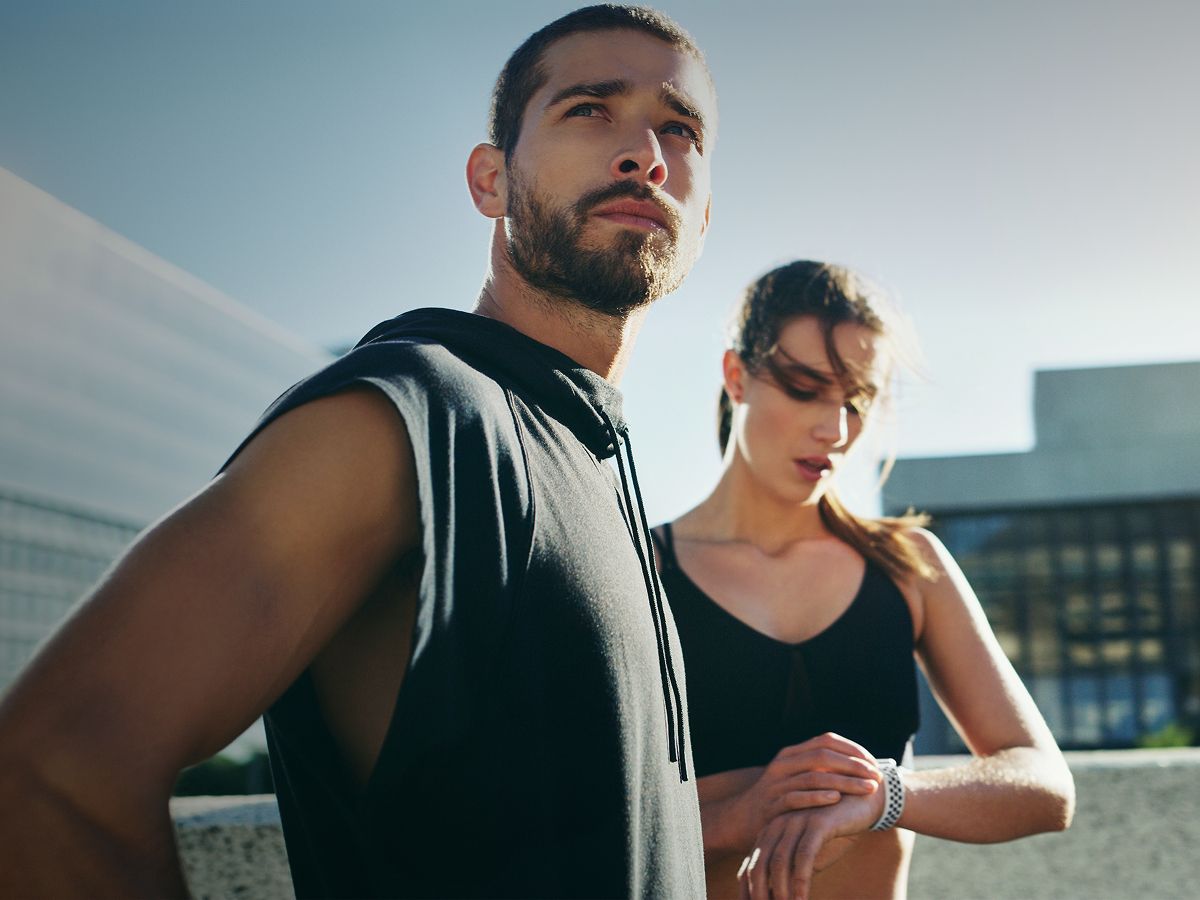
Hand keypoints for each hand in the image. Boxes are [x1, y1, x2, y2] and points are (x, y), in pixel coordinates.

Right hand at [721, 733, 880, 851]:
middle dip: (853, 766)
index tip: (874, 763)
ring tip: (867, 790)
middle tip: (876, 777)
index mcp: (791, 754)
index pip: (826, 741)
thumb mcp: (794, 777)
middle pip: (823, 756)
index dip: (852, 750)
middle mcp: (783, 764)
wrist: (742, 819)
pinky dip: (818, 797)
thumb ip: (818, 769)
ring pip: (814, 777)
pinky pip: (797, 798)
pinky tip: (837, 799)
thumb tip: (857, 765)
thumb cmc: (779, 799)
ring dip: (845, 782)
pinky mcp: (772, 805)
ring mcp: (776, 784)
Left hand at [737, 790, 884, 899]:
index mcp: (770, 833)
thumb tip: (779, 897)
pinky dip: (801, 881)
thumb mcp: (809, 854)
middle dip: (759, 894)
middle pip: (759, 866)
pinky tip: (802, 899)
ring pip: (779, 863)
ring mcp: (795, 821)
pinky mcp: (816, 822)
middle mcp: (777, 825)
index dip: (746, 892)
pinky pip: (804, 856)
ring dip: (781, 893)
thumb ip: (792, 872)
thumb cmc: (834, 832)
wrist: (863, 801)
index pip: (749, 867)